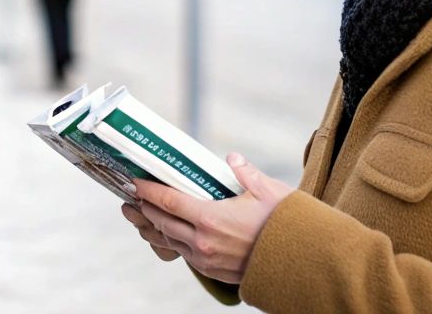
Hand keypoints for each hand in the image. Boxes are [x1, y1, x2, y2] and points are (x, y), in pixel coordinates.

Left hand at [130, 155, 293, 284]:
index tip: (135, 182)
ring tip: (141, 217)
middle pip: (162, 223)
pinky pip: (183, 255)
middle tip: (130, 198)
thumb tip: (231, 158)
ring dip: (153, 228)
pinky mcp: (213, 271)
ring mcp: (207, 260)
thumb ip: (244, 172)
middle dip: (144, 210)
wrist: (301, 264)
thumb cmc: (285, 225)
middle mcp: (203, 242)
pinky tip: (169, 235)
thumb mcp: (267, 190)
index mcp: (211, 219)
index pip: (169, 202)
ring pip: (170, 242)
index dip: (149, 191)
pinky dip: (171, 242)